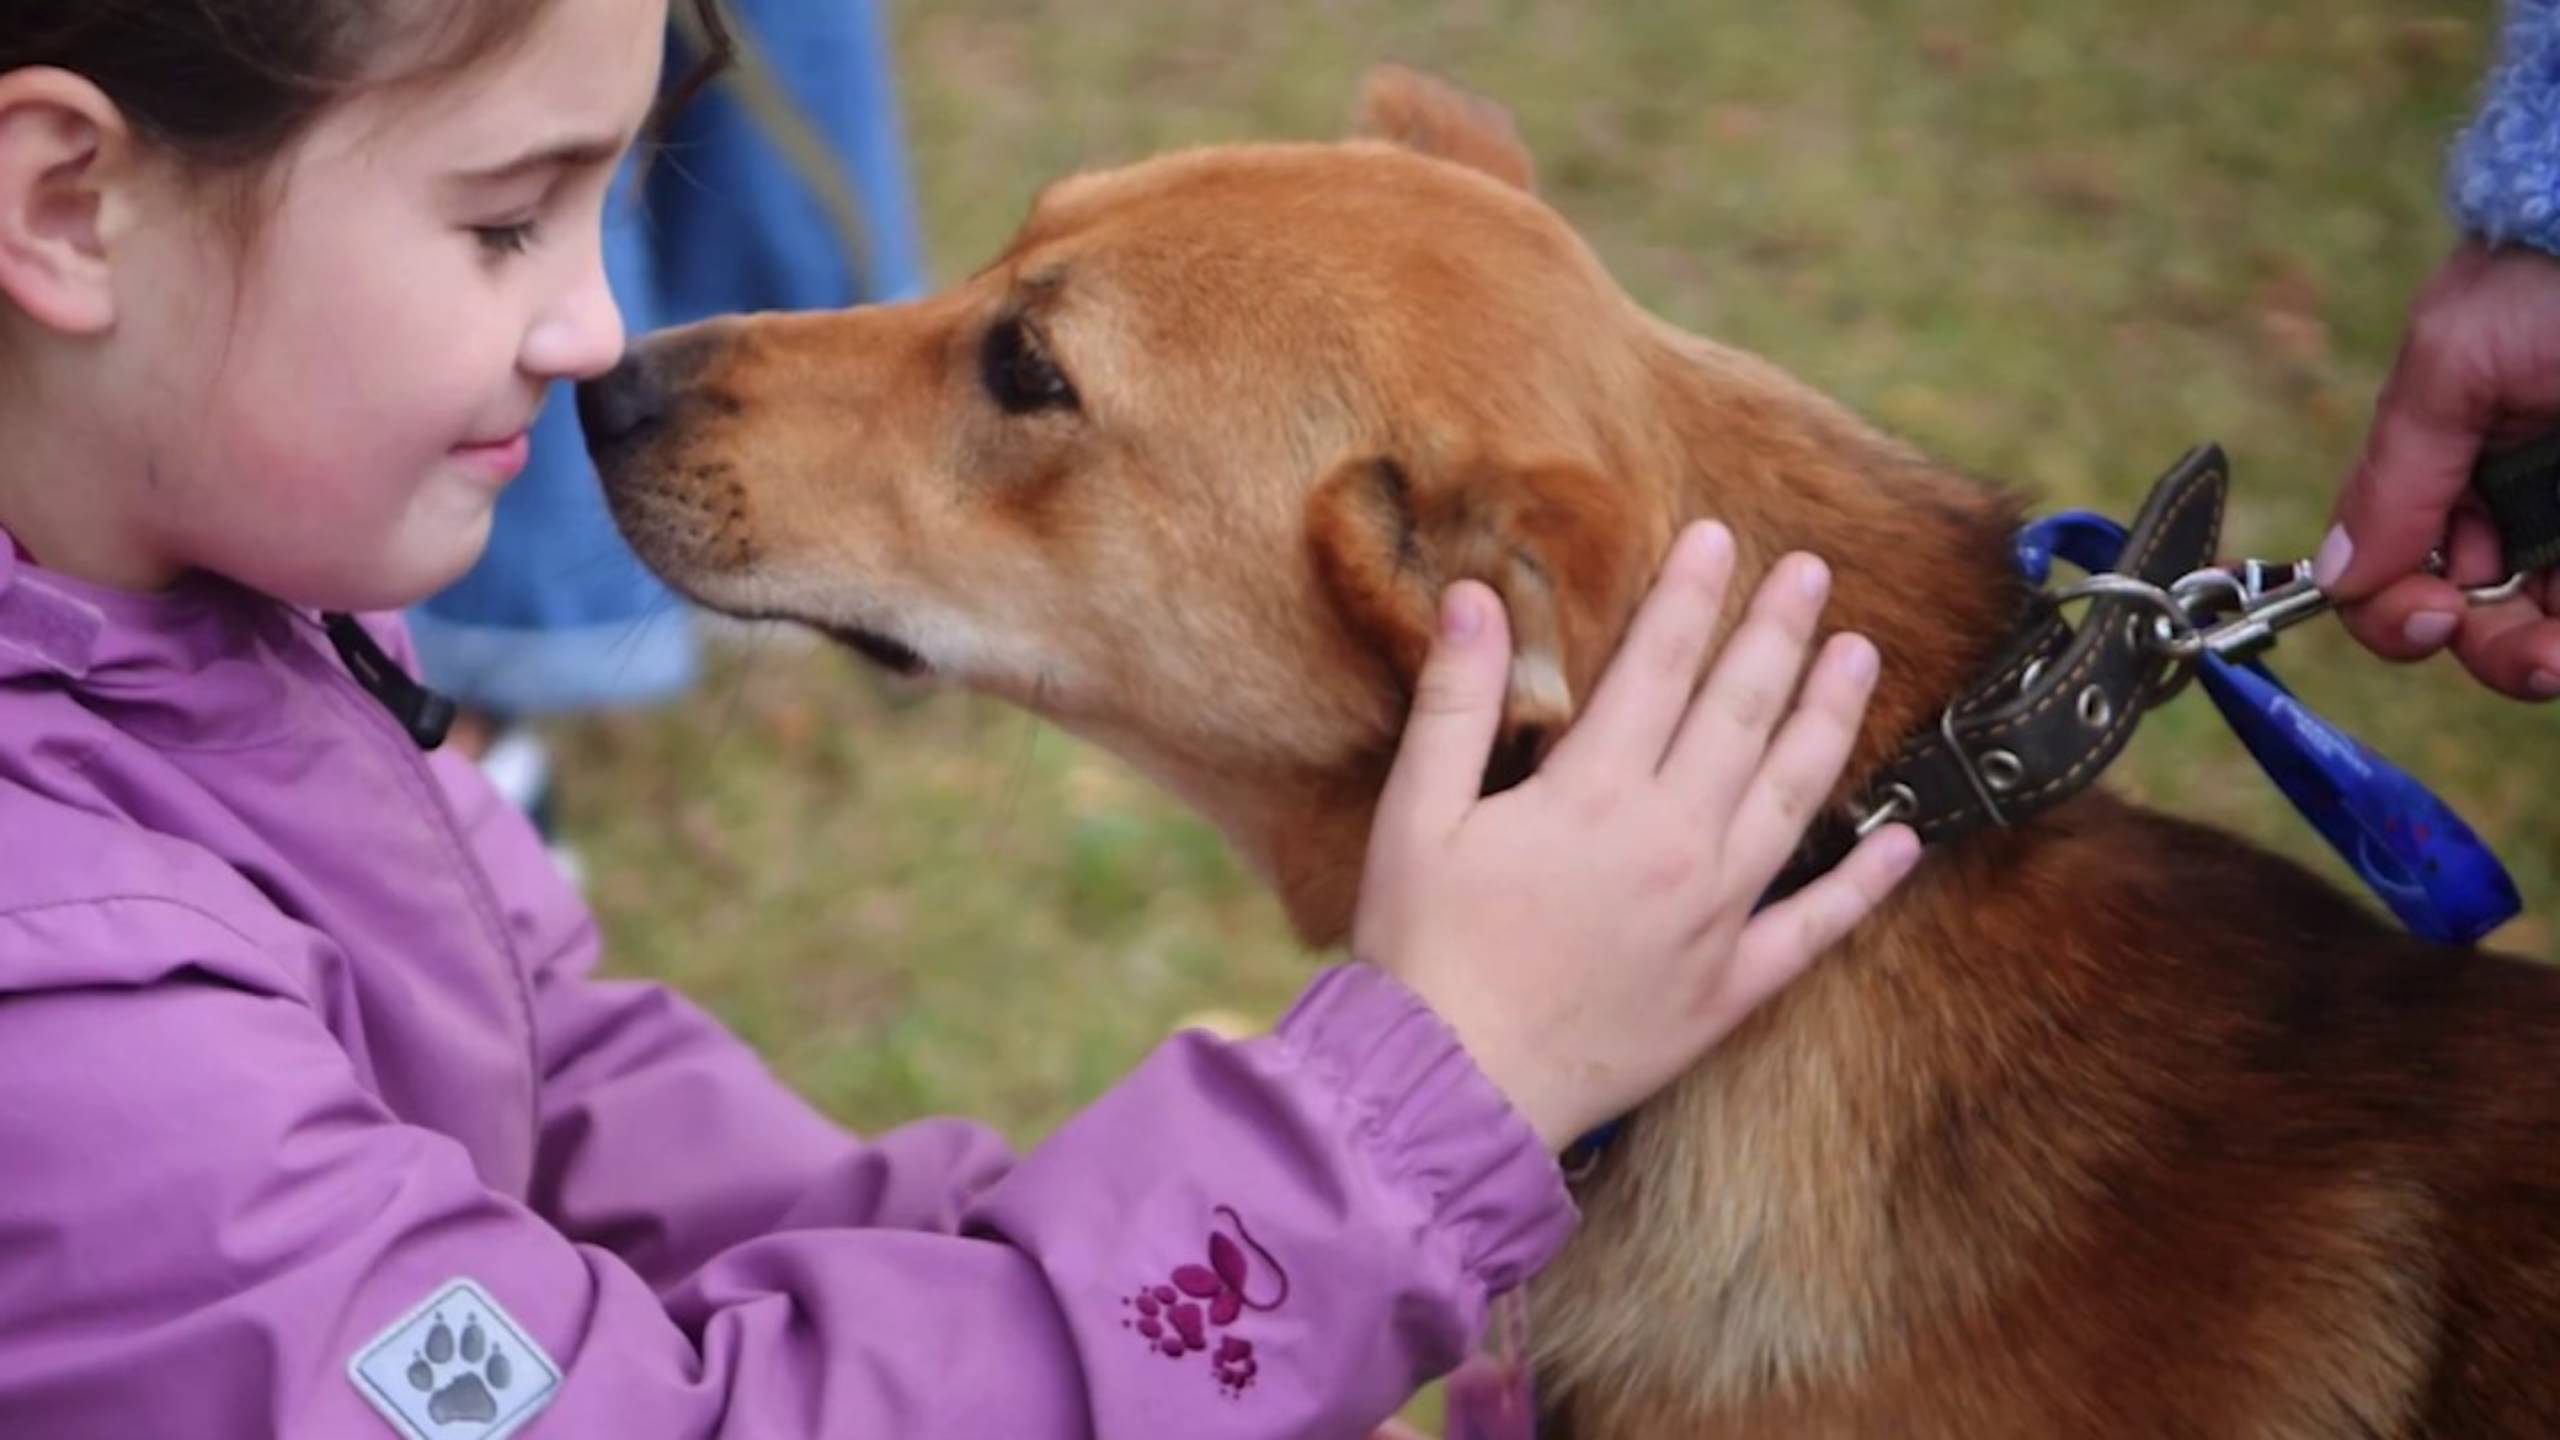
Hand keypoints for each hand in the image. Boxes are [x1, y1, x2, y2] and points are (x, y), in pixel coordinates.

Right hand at [1354, 520, 1921, 1152]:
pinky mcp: (1729, 987)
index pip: (1659, 667)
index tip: (1722, 537)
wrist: (1452, 1088)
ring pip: (1794, 797)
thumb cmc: (1424, 952)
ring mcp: (1713, 916)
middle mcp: (1673, 843)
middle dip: (1778, 633)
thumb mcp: (1416, 815)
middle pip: (1741, 714)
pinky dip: (1865, 884)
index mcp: (1595, 795)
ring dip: (1830, 721)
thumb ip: (1455, 703)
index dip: (1691, 595)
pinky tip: (1904, 841)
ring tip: (1860, 656)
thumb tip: (1477, 597)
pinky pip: (1815, 925)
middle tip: (1813, 572)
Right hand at [2319, 241, 2559, 698]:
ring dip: (2550, 650)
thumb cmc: (2551, 271)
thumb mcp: (2454, 359)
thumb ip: (2394, 473)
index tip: (2433, 617)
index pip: (2401, 570)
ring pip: (2552, 618)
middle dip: (2497, 649)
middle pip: (2486, 615)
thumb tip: (2336, 578)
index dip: (2401, 611)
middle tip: (2538, 657)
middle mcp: (2529, 493)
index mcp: (2460, 458)